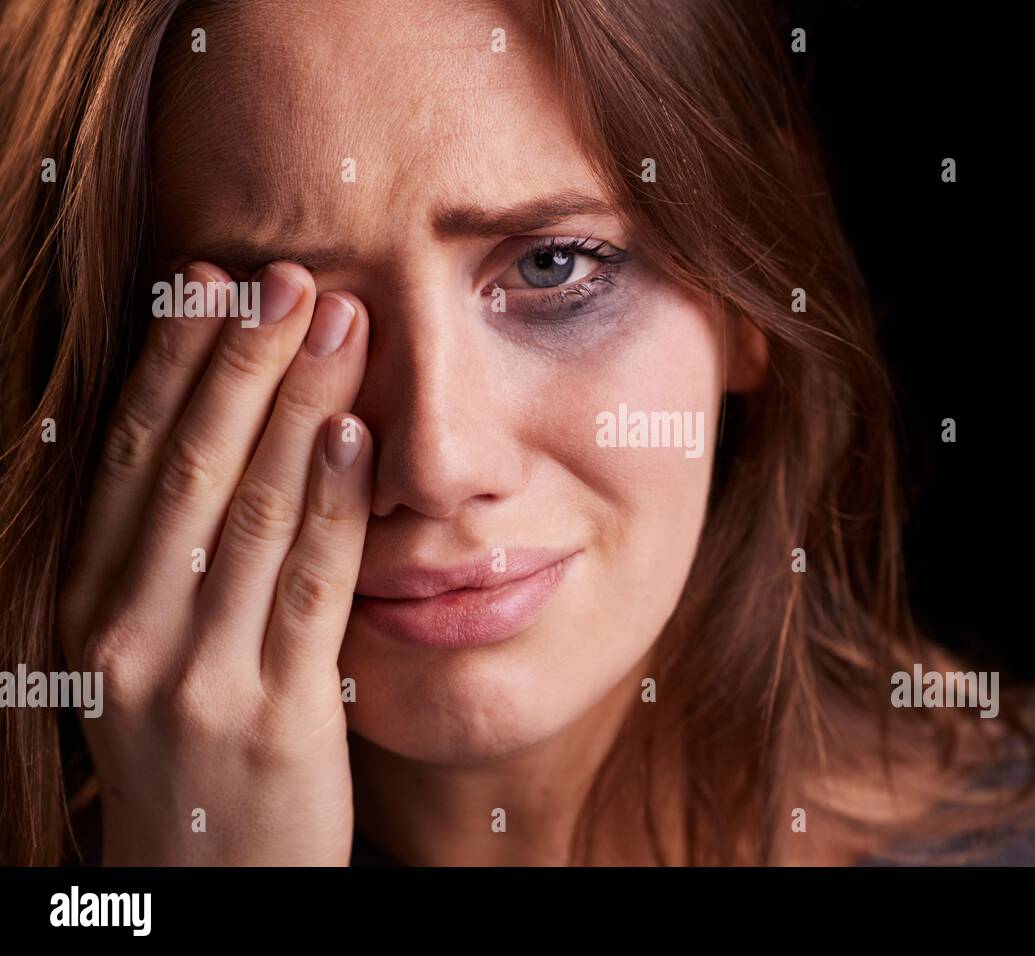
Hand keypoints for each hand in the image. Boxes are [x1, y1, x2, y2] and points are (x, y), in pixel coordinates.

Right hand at [57, 261, 370, 864]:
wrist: (208, 884)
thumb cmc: (192, 753)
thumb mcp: (153, 655)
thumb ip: (173, 561)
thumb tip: (221, 436)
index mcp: (90, 606)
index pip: (132, 459)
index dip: (171, 364)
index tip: (211, 285)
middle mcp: (126, 632)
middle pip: (188, 466)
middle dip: (239, 362)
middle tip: (287, 277)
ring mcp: (195, 674)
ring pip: (248, 511)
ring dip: (294, 404)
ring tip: (335, 321)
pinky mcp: (271, 714)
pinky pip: (307, 587)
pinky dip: (329, 503)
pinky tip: (351, 435)